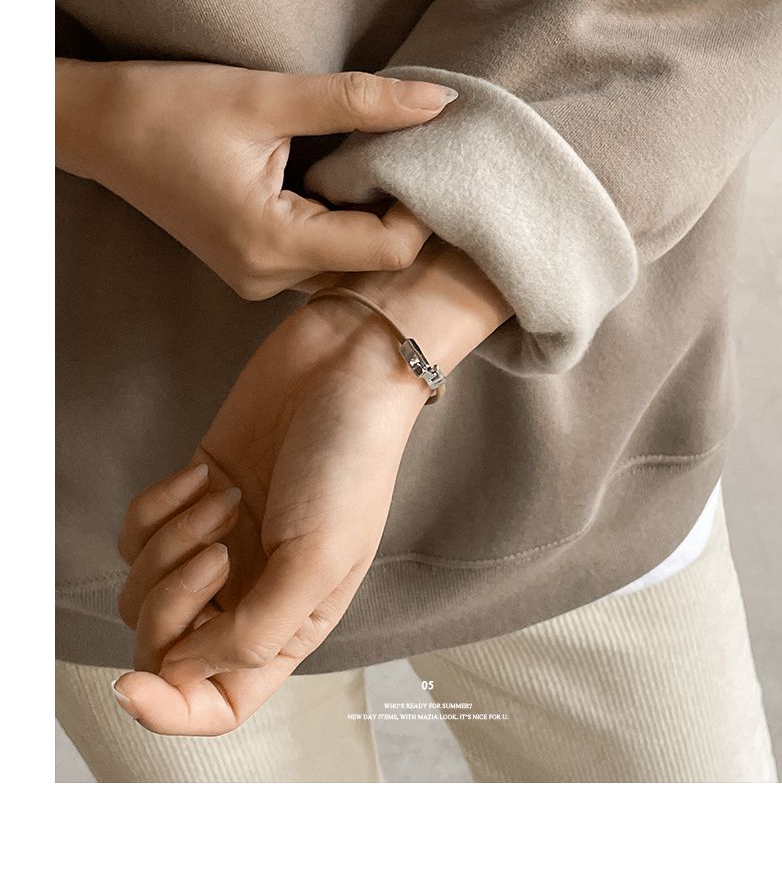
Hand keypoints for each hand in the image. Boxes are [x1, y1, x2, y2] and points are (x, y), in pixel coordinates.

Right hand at [55, 59, 456, 297]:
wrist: (99, 128)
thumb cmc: (170, 108)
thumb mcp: (268, 96)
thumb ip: (359, 103)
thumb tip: (438, 104)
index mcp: (272, 244)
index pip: (386, 251)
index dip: (421, 209)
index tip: (429, 160)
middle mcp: (267, 277)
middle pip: (370, 262)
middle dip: (399, 214)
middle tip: (413, 160)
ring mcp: (258, 278)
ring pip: (346, 262)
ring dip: (369, 218)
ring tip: (377, 165)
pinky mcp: (252, 265)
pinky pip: (319, 256)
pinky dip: (340, 222)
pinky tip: (341, 181)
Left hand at [113, 294, 428, 733]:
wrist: (346, 367)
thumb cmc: (350, 462)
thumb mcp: (318, 560)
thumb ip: (253, 633)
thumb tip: (184, 670)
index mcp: (292, 624)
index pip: (219, 701)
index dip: (170, 710)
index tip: (134, 686)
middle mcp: (251, 592)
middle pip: (168, 646)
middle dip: (173, 602)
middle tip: (216, 548)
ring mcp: (219, 544)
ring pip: (144, 588)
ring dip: (169, 545)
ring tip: (224, 499)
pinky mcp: (191, 498)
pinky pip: (136, 531)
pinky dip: (159, 506)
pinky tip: (205, 476)